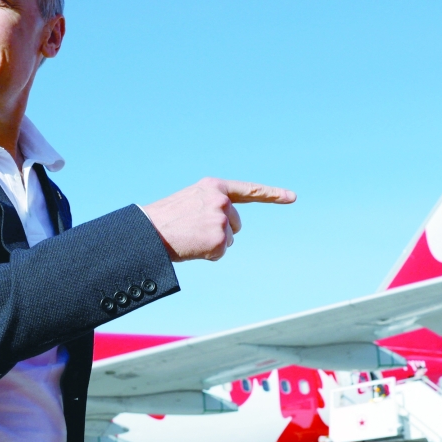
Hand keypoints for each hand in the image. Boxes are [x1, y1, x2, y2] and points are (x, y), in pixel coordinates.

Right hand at [141, 178, 295, 261]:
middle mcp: (222, 200)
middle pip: (237, 223)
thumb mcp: (191, 200)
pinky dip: (208, 255)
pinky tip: (192, 247)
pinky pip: (221, 252)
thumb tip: (230, 224)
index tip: (292, 197)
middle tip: (195, 230)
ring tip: (191, 237)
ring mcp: (222, 219)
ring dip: (214, 243)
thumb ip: (213, 204)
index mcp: (214, 187)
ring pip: (230, 239)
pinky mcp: (219, 239)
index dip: (272, 194)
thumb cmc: (166, 217)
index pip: (249, 190)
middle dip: (222, 230)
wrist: (149, 231)